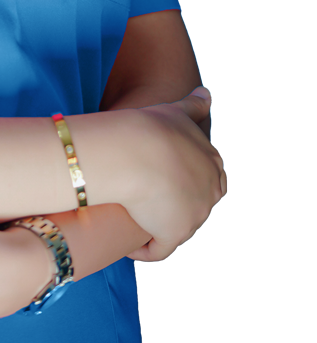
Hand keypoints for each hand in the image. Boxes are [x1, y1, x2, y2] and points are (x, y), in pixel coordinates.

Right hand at [121, 87, 226, 261]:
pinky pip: (159, 249)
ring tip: (134, 218)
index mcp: (212, 163)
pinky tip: (130, 244)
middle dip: (176, 206)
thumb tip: (206, 92)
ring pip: (178, 227)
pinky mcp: (174, 233)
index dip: (184, 182)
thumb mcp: (176, 111)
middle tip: (147, 199)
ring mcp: (195, 215)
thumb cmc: (150, 127)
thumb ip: (194, 105)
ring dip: (159, 226)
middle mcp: (210, 191)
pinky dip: (145, 250)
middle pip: (195, 206)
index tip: (161, 179)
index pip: (206, 180)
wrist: (134, 150)